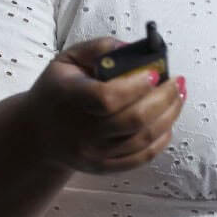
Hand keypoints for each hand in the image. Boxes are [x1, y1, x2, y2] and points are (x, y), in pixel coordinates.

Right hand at [23, 36, 185, 173]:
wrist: (38, 133)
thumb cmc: (57, 90)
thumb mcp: (68, 60)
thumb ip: (99, 48)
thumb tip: (133, 49)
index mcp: (69, 98)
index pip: (107, 98)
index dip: (136, 86)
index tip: (154, 73)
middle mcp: (80, 131)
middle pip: (133, 120)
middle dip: (164, 99)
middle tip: (178, 82)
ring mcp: (93, 153)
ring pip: (143, 139)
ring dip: (169, 116)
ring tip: (179, 96)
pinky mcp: (103, 167)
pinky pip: (141, 157)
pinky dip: (161, 139)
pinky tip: (168, 122)